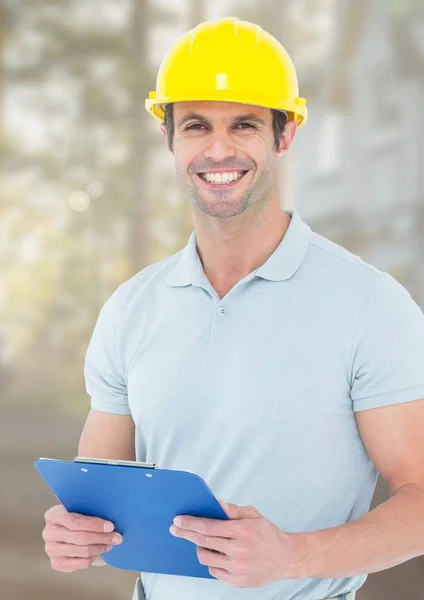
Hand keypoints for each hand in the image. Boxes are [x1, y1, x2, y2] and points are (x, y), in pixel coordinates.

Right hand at [42, 504, 122, 571]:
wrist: (63, 528)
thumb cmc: (74, 515)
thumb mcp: (78, 507)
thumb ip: (89, 510)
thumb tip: (110, 521)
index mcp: (53, 515)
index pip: (76, 522)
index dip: (95, 525)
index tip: (111, 526)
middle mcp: (49, 533)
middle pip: (80, 538)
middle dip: (102, 537)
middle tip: (117, 537)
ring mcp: (51, 549)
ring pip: (82, 551)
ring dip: (100, 548)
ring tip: (110, 544)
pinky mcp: (56, 563)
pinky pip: (80, 563)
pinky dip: (92, 557)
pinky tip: (98, 551)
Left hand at [169, 499, 299, 587]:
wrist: (286, 558)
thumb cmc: (268, 534)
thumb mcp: (253, 515)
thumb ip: (232, 510)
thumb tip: (216, 504)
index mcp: (241, 531)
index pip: (208, 526)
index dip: (190, 522)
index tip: (179, 520)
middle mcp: (238, 550)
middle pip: (203, 541)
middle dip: (186, 533)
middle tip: (175, 529)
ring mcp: (237, 567)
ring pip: (205, 557)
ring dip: (199, 548)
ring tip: (202, 542)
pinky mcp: (237, 581)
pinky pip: (214, 570)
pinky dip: (212, 561)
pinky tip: (216, 554)